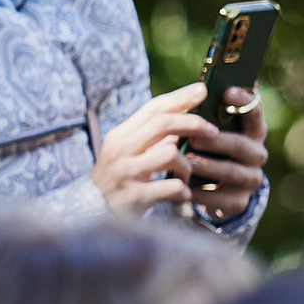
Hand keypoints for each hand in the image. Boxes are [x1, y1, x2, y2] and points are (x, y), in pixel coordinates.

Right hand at [92, 83, 221, 215]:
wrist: (90, 213)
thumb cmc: (117, 180)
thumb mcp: (127, 153)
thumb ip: (151, 137)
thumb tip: (184, 118)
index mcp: (119, 136)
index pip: (152, 109)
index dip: (179, 97)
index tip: (202, 90)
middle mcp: (119, 151)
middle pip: (162, 124)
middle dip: (193, 124)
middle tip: (213, 132)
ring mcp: (125, 173)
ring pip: (170, 153)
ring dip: (186, 166)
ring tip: (184, 177)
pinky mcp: (133, 197)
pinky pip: (171, 187)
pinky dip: (182, 191)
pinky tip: (180, 196)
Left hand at [184, 86, 268, 223]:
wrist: (206, 187)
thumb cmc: (204, 148)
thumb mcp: (205, 129)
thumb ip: (204, 111)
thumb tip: (201, 85)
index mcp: (251, 130)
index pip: (254, 111)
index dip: (244, 101)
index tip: (226, 91)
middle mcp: (256, 153)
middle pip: (241, 146)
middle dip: (217, 141)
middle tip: (194, 136)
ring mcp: (250, 179)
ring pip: (232, 172)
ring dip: (209, 167)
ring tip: (187, 162)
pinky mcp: (239, 201)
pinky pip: (221, 199)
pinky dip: (202, 194)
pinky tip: (184, 188)